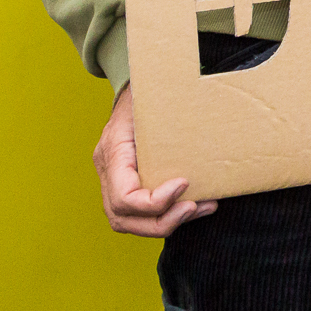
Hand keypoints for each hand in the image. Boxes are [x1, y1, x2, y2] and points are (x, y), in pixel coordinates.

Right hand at [95, 85, 215, 236]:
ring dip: (167, 222)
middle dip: (161, 221)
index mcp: (112, 151)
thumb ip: (169, 110)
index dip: (154, 201)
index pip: (123, 197)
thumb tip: (202, 102)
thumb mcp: (153, 96)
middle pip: (123, 218)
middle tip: (195, 207)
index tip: (185, 183)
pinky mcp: (128, 184)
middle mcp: (107, 171)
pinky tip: (198, 205)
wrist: (135, 88)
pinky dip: (168, 215)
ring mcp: (113, 181)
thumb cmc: (147, 90)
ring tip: (203, 207)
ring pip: (130, 222)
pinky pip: (140, 214)